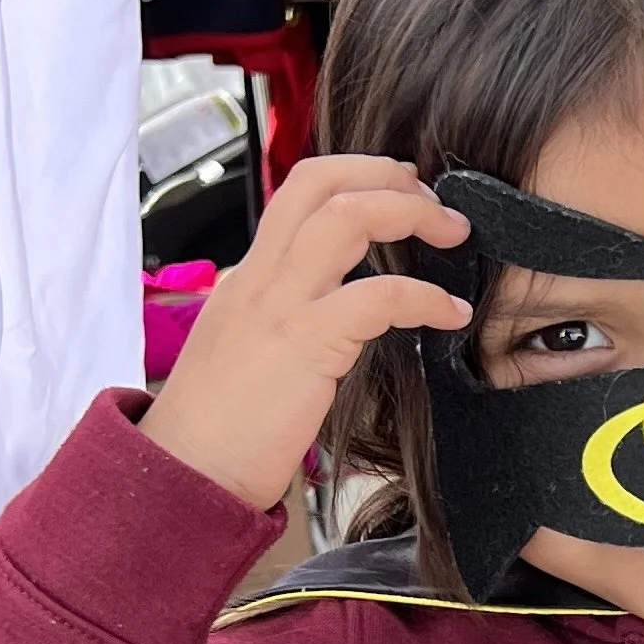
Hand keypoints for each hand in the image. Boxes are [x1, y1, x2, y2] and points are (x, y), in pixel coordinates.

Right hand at [140, 155, 471, 509]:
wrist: (190, 469)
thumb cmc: (222, 429)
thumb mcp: (248, 353)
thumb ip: (283, 322)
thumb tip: (328, 319)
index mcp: (249, 276)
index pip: (300, 192)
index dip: (355, 175)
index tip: (400, 187)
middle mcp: (261, 275)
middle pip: (321, 181)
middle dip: (385, 174)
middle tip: (433, 198)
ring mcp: (281, 304)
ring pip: (347, 217)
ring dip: (410, 212)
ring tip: (452, 233)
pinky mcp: (306, 343)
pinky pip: (378, 295)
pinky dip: (425, 296)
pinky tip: (450, 313)